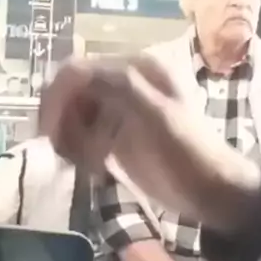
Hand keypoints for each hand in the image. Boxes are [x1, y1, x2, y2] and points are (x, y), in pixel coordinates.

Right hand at [39, 56, 260, 232]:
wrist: (213, 193)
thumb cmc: (189, 153)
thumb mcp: (158, 115)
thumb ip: (119, 86)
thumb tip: (73, 71)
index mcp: (135, 68)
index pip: (77, 70)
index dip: (56, 98)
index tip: (48, 135)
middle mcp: (123, 82)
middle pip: (70, 93)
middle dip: (62, 123)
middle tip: (65, 156)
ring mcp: (118, 111)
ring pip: (72, 116)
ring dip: (70, 141)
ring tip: (88, 166)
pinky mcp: (115, 137)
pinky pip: (81, 137)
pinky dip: (78, 152)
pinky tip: (95, 170)